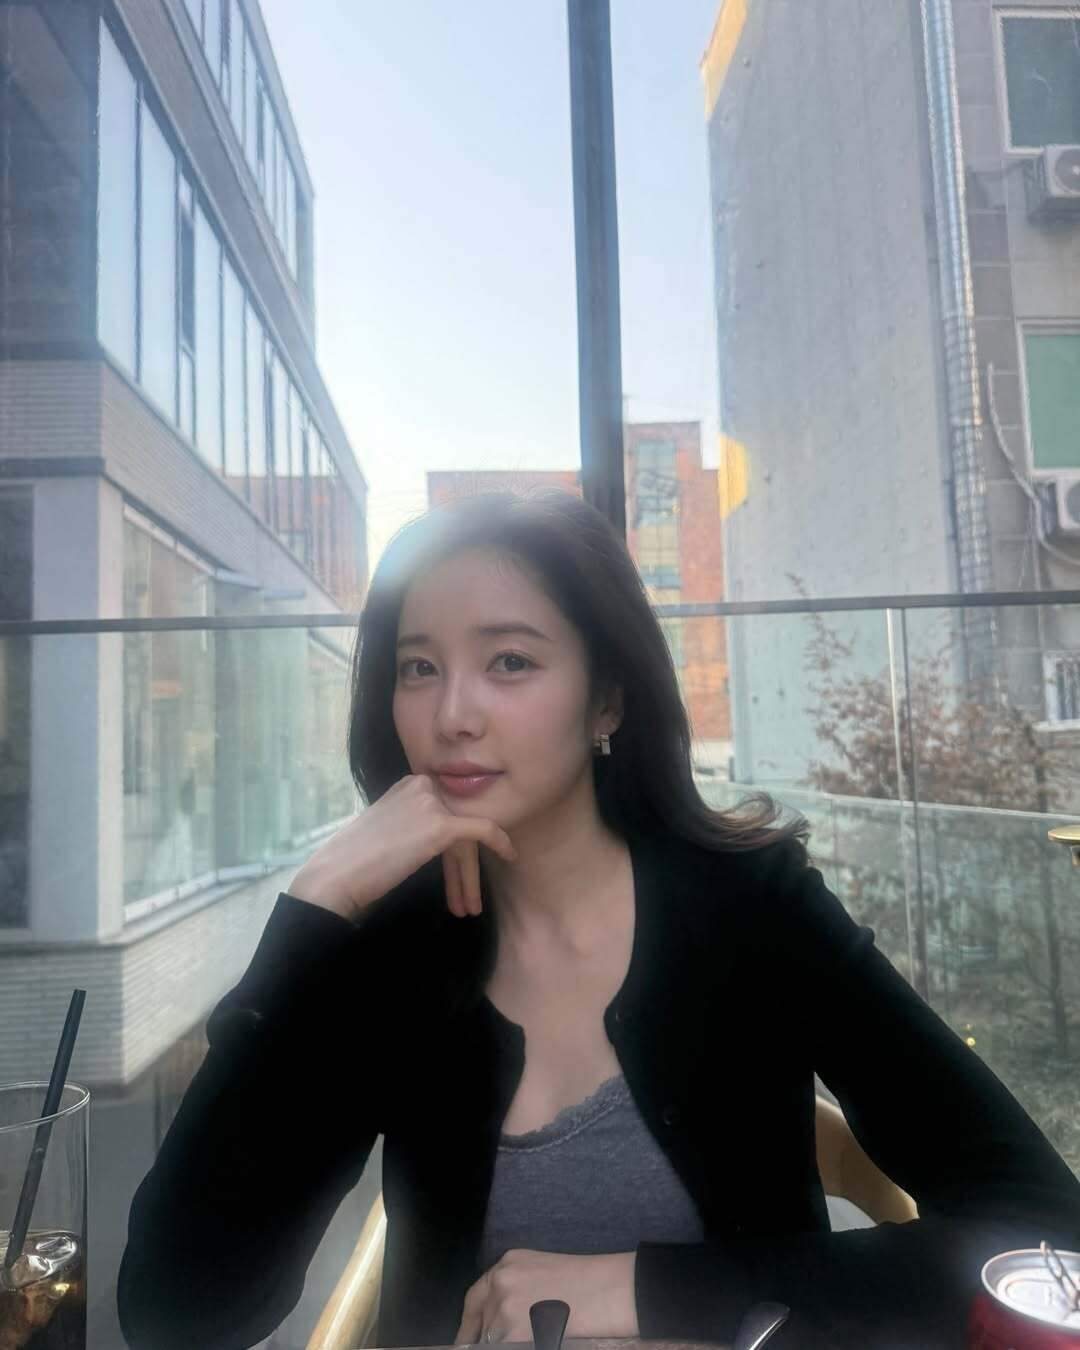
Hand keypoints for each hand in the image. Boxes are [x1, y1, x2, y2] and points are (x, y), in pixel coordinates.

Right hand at [287, 774, 515, 921]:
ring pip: (468, 835)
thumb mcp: (388, 828)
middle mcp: (421, 784)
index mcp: (408, 783)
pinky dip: (500, 841)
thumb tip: (438, 835)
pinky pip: (483, 830)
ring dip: (471, 874)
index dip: (456, 846)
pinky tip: (510, 855)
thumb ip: (413, 823)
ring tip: (469, 906)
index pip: (446, 809)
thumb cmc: (356, 862)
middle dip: (464, 865)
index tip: (458, 875)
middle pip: (457, 823)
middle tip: (467, 897)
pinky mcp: (441, 824)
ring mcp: (431, 803)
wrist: (338, 875)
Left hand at [454, 1249, 637, 1344]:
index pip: (474, 1300)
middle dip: (494, 1338)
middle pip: (484, 1325)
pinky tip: (545, 1338)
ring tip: (541, 1334)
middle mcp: (501, 1282)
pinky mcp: (514, 1333)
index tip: (467, 1341)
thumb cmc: (588, 1284)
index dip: (470, 1325)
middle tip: (509, 1340)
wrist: (609, 1290)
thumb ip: (516, 1291)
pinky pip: (505, 1347)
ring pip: (495, 1340)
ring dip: (510, 1342)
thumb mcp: (542, 1274)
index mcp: (508, 1264)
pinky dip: (520, 1346)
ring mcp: (505, 1308)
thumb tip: (500, 1322)